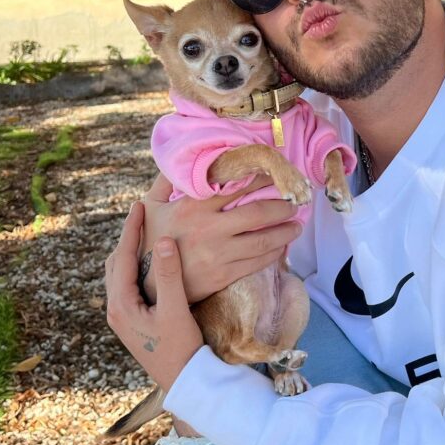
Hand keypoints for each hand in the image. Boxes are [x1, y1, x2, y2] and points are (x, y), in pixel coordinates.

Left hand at [105, 202, 203, 392]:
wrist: (183, 381)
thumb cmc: (180, 348)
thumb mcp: (176, 310)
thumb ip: (169, 274)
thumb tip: (162, 240)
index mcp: (121, 305)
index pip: (121, 257)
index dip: (130, 229)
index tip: (139, 205)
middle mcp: (116, 309)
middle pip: (115, 263)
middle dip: (127, 238)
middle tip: (142, 216)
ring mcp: (123, 316)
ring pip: (119, 274)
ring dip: (130, 252)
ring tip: (146, 233)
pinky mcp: (132, 320)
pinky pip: (128, 284)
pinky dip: (135, 266)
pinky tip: (151, 262)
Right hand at [140, 174, 301, 303]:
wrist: (147, 285)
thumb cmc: (149, 241)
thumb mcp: (150, 206)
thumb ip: (166, 181)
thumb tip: (179, 159)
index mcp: (193, 207)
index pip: (236, 186)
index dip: (262, 179)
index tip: (277, 174)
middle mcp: (209, 228)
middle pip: (257, 212)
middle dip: (282, 205)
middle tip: (295, 201)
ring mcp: (218, 254)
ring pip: (263, 239)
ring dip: (285, 231)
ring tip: (297, 224)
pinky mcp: (224, 275)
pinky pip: (257, 262)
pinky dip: (274, 252)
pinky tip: (282, 246)